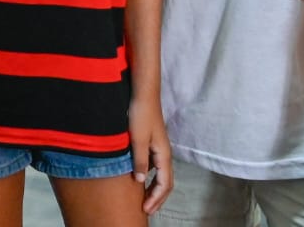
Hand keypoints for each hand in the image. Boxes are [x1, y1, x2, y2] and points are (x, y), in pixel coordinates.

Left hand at [130, 95, 172, 214]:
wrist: (143, 93)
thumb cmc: (141, 114)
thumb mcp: (137, 139)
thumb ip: (139, 161)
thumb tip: (139, 180)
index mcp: (163, 155)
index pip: (164, 184)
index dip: (156, 198)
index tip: (146, 209)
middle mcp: (164, 153)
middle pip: (165, 182)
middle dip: (157, 198)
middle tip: (147, 210)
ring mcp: (159, 148)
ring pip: (160, 175)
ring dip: (153, 189)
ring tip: (144, 199)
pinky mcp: (152, 143)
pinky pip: (154, 166)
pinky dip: (149, 177)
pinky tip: (139, 179)